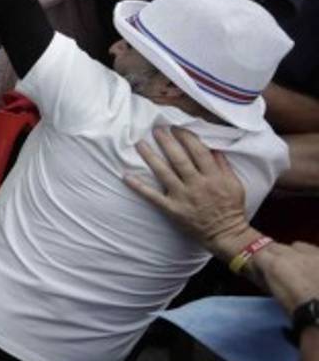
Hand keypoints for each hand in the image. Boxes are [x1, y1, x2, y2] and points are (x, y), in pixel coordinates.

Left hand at [124, 127, 253, 256]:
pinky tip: (126, 176)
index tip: (176, 127)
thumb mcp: (234, 183)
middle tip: (156, 129)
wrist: (226, 233)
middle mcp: (197, 185)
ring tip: (139, 144)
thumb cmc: (231, 207)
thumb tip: (211, 145)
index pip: (198, 151)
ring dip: (150, 157)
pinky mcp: (173, 209)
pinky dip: (139, 187)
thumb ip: (222, 164)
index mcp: (213, 177)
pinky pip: (153, 197)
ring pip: (164, 173)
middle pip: (179, 159)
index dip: (186, 137)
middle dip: (166, 142)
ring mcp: (183, 197)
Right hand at [258, 241, 318, 313]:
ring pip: (296, 246)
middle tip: (280, 270)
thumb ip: (269, 281)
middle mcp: (292, 255)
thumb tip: (266, 276)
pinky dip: (311, 257)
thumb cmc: (300, 310)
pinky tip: (314, 268)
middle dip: (274, 256)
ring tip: (300, 267)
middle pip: (275, 247)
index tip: (262, 273)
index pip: (258, 255)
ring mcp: (311, 254)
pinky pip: (313, 250)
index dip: (259, 265)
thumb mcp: (277, 297)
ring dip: (294, 254)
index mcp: (275, 265)